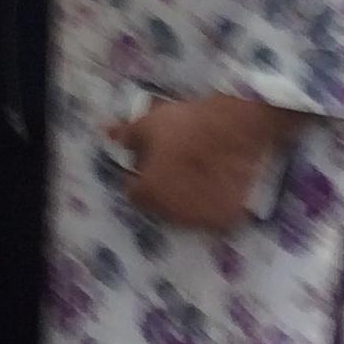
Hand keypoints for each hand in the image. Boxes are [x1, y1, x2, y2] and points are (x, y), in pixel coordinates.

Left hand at [109, 96, 295, 232]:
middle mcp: (170, 212)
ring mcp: (199, 218)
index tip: (152, 160)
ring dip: (185, 197)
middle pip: (159, 204)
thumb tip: (107, 135)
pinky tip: (216, 181)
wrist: (236, 129)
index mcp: (147, 192)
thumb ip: (126, 135)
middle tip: (175, 164)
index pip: (134, 191)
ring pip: (185, 210)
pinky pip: (211, 214)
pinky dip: (210, 203)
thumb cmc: (187, 126)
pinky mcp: (224, 219)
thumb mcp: (150, 124)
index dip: (140, 175)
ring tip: (197, 171)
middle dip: (162, 188)